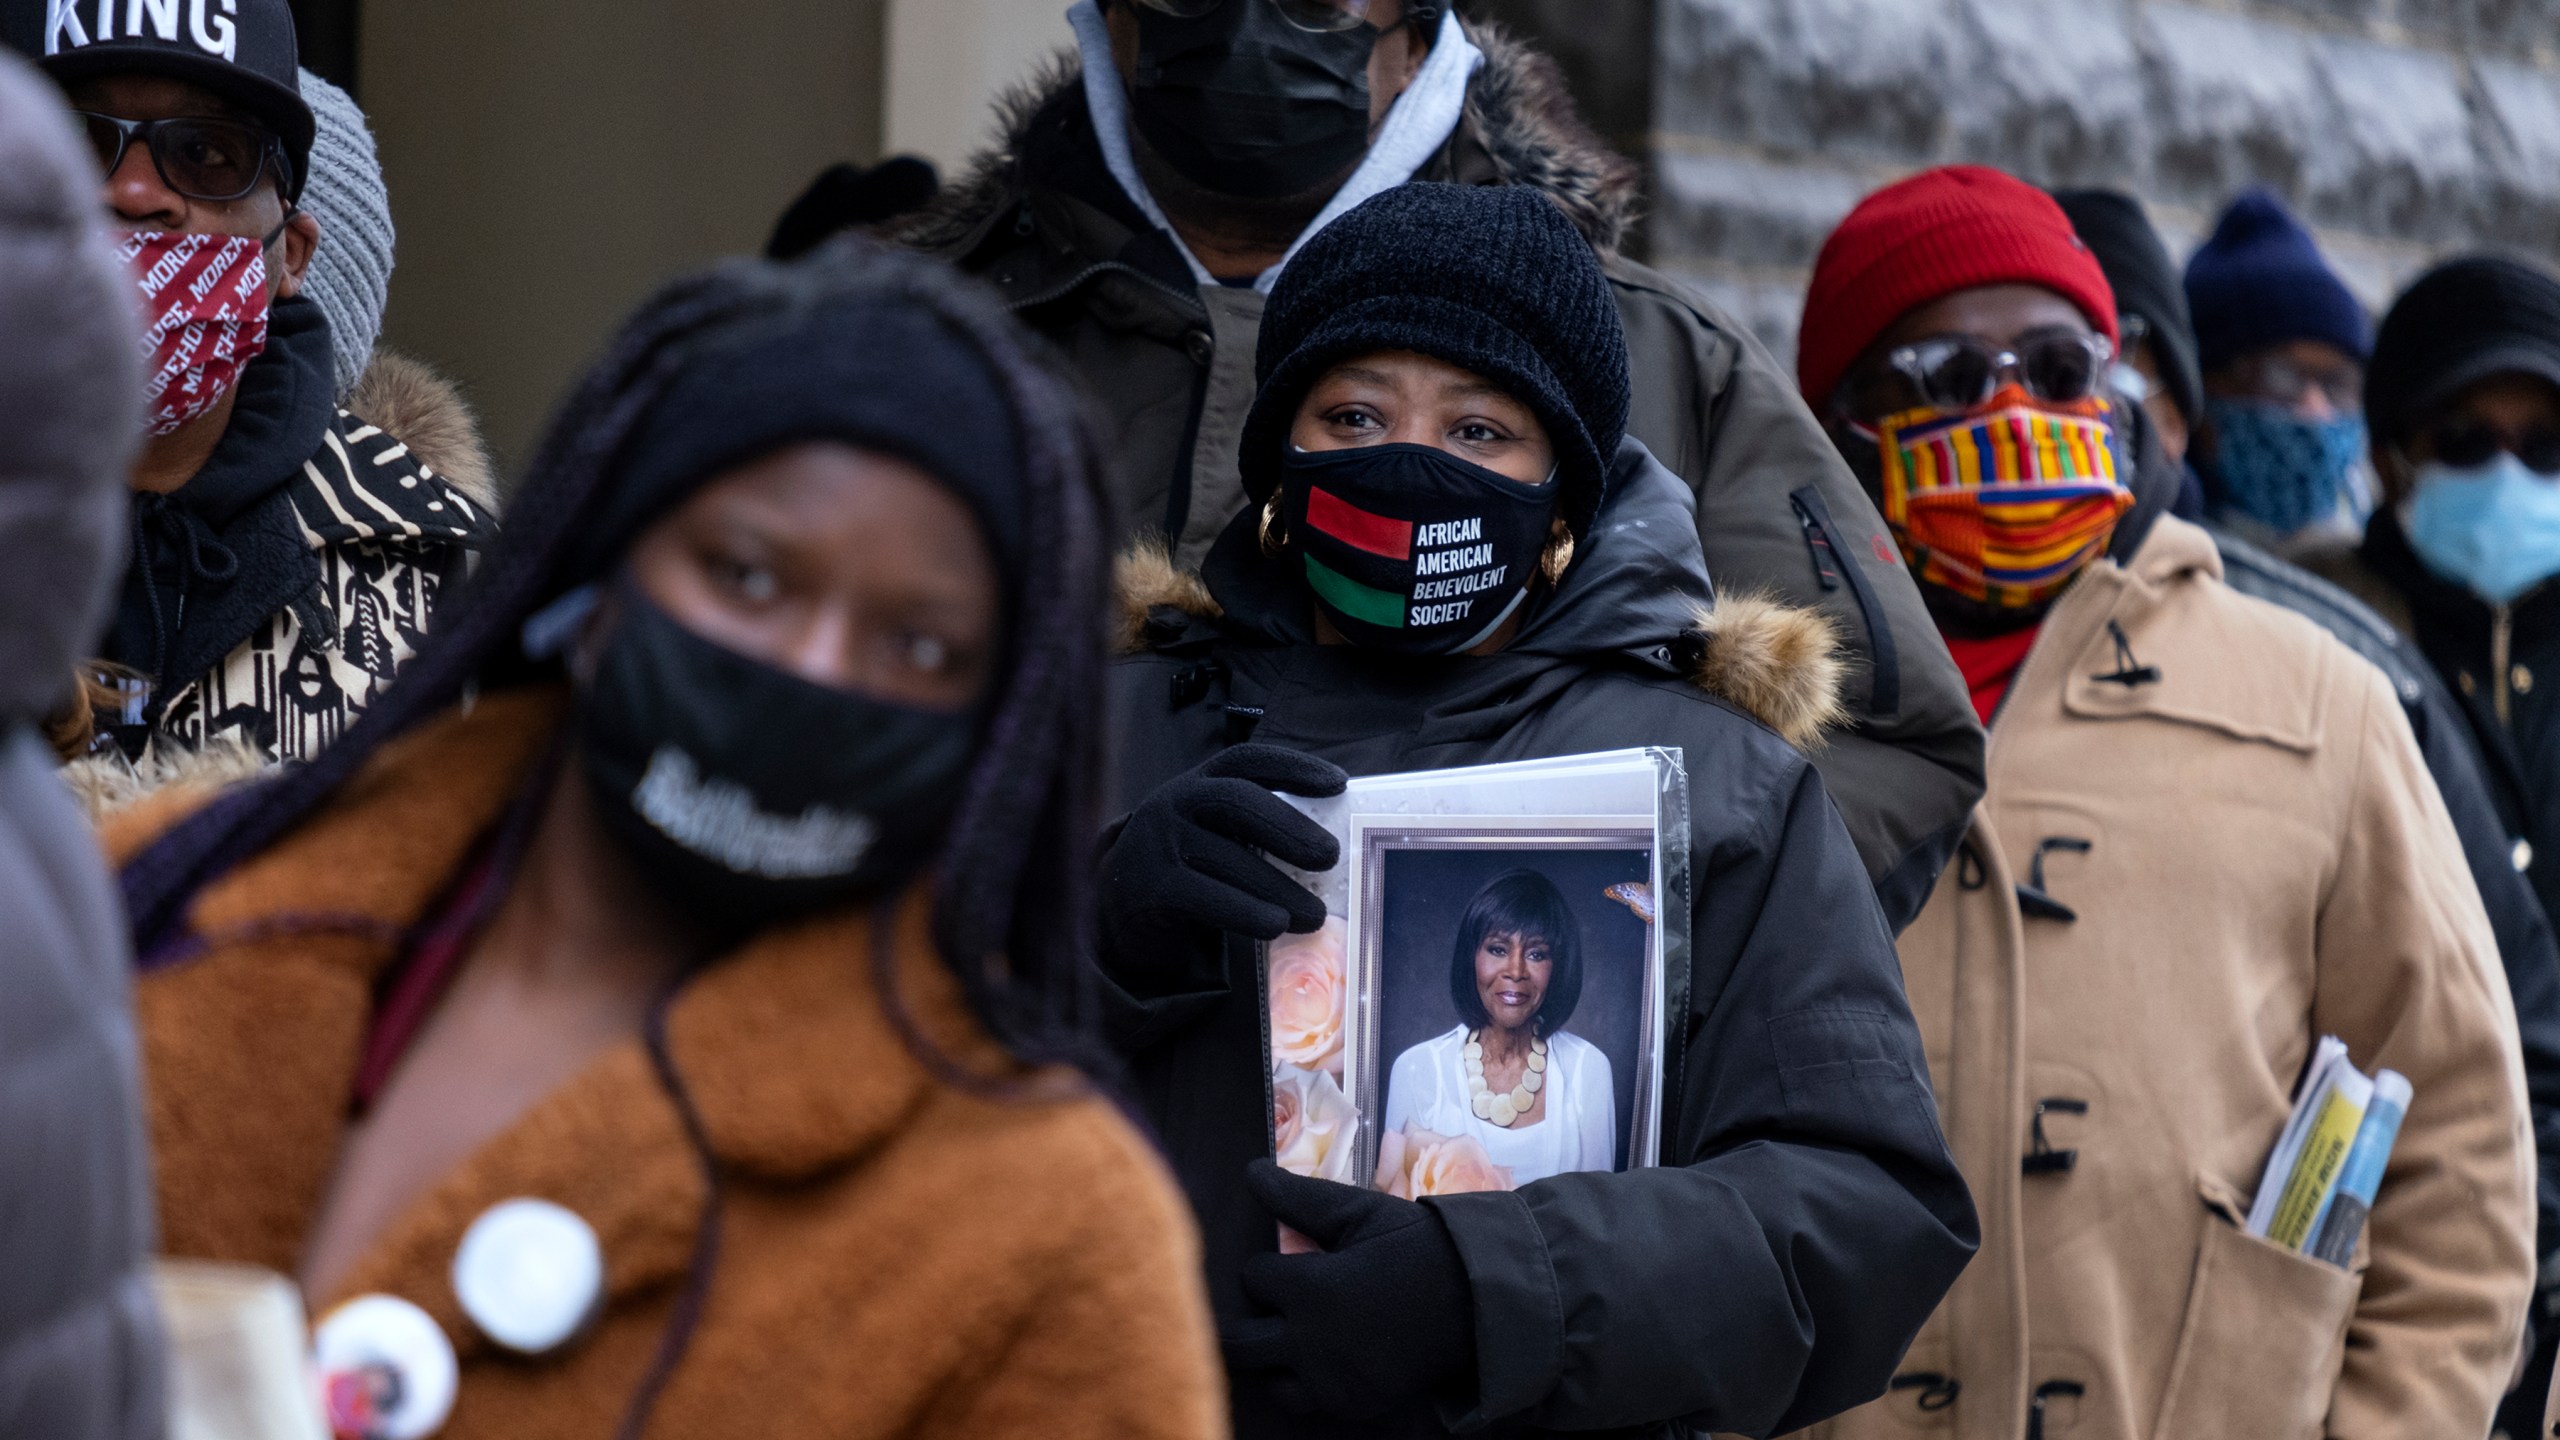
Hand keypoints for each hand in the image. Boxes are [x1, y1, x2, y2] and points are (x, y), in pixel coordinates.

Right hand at [1098, 745, 1345, 980]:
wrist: (1116, 908)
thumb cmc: (1185, 868)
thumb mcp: (1213, 834)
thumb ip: (1255, 830)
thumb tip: (1332, 846)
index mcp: (1199, 783)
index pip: (1247, 762)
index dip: (1294, 766)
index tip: (1338, 785)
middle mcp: (1175, 802)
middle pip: (1235, 800)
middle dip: (1288, 827)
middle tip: (1330, 856)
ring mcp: (1158, 843)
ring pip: (1226, 856)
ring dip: (1278, 886)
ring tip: (1315, 914)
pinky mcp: (1150, 887)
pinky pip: (1204, 897)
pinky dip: (1244, 912)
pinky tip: (1275, 925)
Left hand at [1223, 1159, 1474, 1419]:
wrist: (1475, 1297)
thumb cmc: (1414, 1245)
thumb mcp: (1357, 1212)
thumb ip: (1296, 1197)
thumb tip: (1249, 1171)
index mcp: (1312, 1289)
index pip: (1252, 1278)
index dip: (1266, 1266)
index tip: (1288, 1262)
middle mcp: (1313, 1344)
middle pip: (1237, 1343)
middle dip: (1241, 1319)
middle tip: (1263, 1306)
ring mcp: (1332, 1381)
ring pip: (1267, 1379)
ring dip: (1270, 1356)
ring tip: (1291, 1334)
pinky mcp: (1352, 1404)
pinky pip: (1305, 1402)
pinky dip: (1304, 1382)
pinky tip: (1321, 1358)